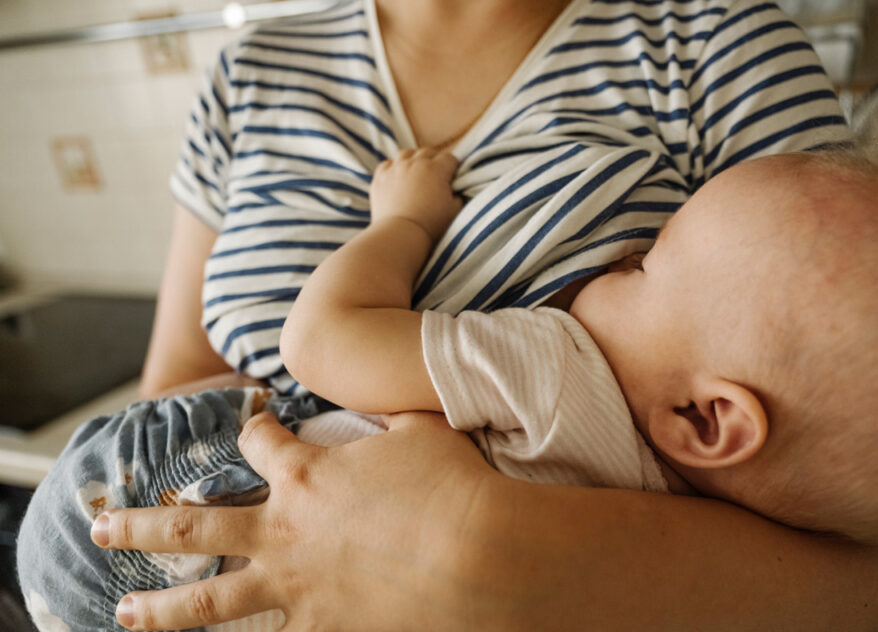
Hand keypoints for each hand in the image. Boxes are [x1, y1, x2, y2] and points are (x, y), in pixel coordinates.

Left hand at [91, 411, 497, 630]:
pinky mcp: (325, 629)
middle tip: (102, 527)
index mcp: (305, 474)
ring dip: (159, 609)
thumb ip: (391, 413)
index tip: (257, 423)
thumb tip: (389, 399)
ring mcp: (298, 587)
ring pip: (207, 603)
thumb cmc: (453, 485)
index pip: (257, 441)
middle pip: (191, 527)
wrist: (480, 556)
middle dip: (140, 525)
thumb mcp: (423, 429)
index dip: (253, 428)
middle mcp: (284, 531)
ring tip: (122, 615)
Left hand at [370, 148, 461, 241]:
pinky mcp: (380, 178)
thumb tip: (456, 191)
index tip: (453, 177)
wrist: (400, 236)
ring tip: (416, 172)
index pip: (450, 159)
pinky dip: (394, 167)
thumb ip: (458, 196)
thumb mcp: (454, 211)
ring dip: (414, 160)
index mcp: (436, 169)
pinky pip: (388, 164)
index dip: (453, 168)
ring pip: (407, 154)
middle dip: (435, 160)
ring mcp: (395, 169)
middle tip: (437, 175)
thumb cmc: (431, 226)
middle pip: (428, 152)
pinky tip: (398, 177)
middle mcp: (415, 163)